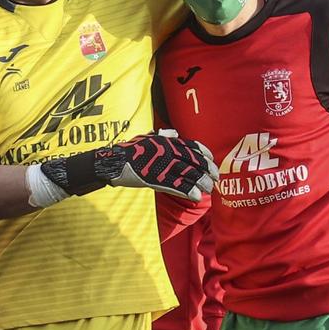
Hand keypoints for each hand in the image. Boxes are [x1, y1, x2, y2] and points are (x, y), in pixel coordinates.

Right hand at [42, 132, 217, 201]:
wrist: (112, 161)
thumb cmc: (129, 151)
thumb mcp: (146, 137)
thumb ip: (161, 135)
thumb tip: (173, 132)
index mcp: (167, 141)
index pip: (193, 146)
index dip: (205, 155)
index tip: (212, 162)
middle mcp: (168, 151)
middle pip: (194, 161)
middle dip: (207, 171)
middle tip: (216, 179)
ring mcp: (162, 165)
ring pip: (188, 175)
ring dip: (201, 183)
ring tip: (208, 190)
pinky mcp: (156, 178)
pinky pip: (176, 186)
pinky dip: (188, 192)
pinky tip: (196, 197)